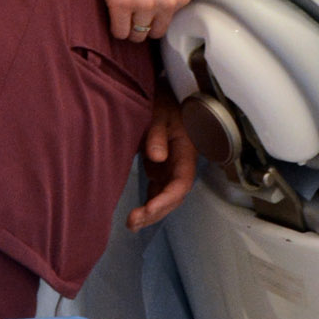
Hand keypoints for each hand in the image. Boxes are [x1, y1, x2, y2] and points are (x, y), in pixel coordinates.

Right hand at [94, 0, 193, 43]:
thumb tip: (166, 4)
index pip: (170, 22)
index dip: (156, 16)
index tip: (148, 9)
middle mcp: (168, 3)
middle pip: (155, 32)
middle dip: (144, 26)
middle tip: (133, 14)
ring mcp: (144, 5)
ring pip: (136, 35)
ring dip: (129, 27)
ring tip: (122, 14)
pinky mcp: (121, 4)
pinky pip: (119, 31)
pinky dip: (115, 28)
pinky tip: (113, 15)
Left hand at [129, 92, 196, 227]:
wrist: (162, 94)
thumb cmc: (163, 101)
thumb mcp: (159, 112)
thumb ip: (157, 133)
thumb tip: (157, 157)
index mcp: (186, 151)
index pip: (181, 182)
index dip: (167, 198)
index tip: (149, 208)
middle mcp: (181, 164)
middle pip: (174, 196)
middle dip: (157, 212)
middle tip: (134, 222)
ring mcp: (171, 168)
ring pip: (166, 197)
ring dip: (152, 213)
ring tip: (132, 224)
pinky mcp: (160, 168)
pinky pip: (157, 191)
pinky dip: (149, 205)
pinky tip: (137, 215)